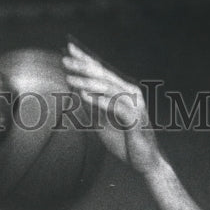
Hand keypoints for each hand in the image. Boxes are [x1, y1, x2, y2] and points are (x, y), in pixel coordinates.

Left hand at [62, 42, 160, 174]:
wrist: (145, 162)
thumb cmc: (125, 142)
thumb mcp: (103, 123)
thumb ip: (93, 108)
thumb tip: (77, 93)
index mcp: (123, 91)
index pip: (102, 71)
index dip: (86, 59)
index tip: (69, 47)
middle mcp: (131, 93)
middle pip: (104, 76)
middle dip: (83, 66)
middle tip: (65, 59)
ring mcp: (135, 105)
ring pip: (109, 88)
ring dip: (88, 83)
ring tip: (70, 78)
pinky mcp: (135, 120)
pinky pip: (115, 107)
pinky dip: (99, 101)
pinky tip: (84, 96)